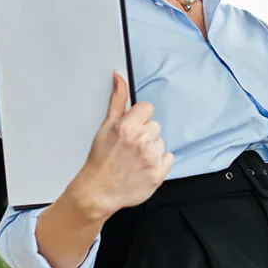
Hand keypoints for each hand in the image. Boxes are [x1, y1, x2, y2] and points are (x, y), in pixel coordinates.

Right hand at [72, 71, 173, 215]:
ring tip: (134, 159)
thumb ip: (117, 100)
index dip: (139, 118)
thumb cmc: (100, 159)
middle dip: (144, 134)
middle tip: (129, 147)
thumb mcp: (106, 126)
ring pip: (161, 142)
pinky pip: (168, 158)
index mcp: (128, 127)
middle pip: (155, 126)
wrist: (98, 191)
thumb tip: (120, 76)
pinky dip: (159, 162)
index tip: (131, 128)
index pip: (148, 108)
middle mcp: (142, 141)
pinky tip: (143, 166)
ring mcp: (152, 158)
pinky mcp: (159, 174)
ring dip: (151, 149)